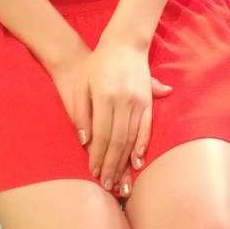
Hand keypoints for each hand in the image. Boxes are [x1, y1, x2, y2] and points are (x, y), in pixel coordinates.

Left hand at [44, 34, 172, 194]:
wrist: (123, 43)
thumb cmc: (96, 65)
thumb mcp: (83, 85)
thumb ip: (81, 113)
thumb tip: (84, 141)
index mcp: (106, 97)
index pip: (102, 135)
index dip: (97, 156)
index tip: (93, 172)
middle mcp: (124, 101)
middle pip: (118, 141)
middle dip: (112, 165)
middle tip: (107, 185)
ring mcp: (139, 102)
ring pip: (132, 138)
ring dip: (125, 161)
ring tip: (121, 181)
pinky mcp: (148, 101)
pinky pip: (146, 128)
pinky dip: (142, 146)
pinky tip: (137, 161)